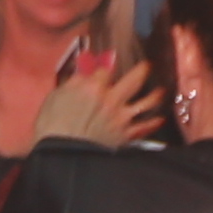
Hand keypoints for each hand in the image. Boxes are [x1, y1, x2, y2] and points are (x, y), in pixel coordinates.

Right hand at [31, 47, 153, 147]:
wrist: (61, 153)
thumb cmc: (52, 124)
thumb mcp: (56, 96)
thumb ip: (74, 81)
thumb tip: (85, 68)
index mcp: (93, 87)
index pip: (107, 68)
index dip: (109, 62)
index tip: (113, 59)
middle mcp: (112, 99)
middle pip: (134, 80)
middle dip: (143, 70)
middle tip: (147, 66)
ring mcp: (122, 118)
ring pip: (147, 103)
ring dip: (156, 95)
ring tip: (161, 91)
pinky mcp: (126, 135)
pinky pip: (145, 127)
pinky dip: (154, 123)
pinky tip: (160, 119)